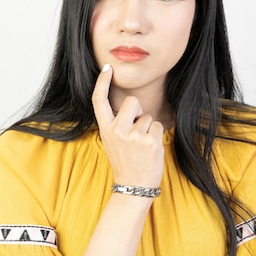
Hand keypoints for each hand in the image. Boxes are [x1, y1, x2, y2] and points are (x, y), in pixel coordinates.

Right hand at [92, 64, 163, 188]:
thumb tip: (130, 104)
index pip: (99, 100)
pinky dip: (156, 135)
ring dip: (148, 128)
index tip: (107, 68)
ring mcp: (133, 136)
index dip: (102, 82)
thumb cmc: (126, 162)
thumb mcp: (112, 141)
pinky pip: (157, 126)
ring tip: (142, 146)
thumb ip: (117, 123)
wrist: (133, 186)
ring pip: (147, 116)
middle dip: (137, 111)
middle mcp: (117, 130)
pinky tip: (150, 150)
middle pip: (131, 102)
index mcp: (105, 129)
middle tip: (135, 132)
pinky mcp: (149, 141)